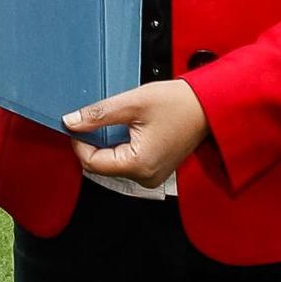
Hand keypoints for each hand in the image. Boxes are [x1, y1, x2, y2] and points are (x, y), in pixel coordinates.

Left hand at [66, 79, 208, 188]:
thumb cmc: (179, 103)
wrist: (208, 105)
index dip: (79, 142)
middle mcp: (146, 178)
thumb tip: (72, 122)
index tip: (76, 122)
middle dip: (95, 140)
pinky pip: (128, 159)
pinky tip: (131, 126)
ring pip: (114, 162)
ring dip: (109, 141)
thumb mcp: (133, 103)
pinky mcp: (155, 168)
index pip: (92, 163)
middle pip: (103, 164)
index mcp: (139, 166)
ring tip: (122, 119)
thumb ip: (98, 114)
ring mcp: (152, 175)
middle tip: (99, 116)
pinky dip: (122, 143)